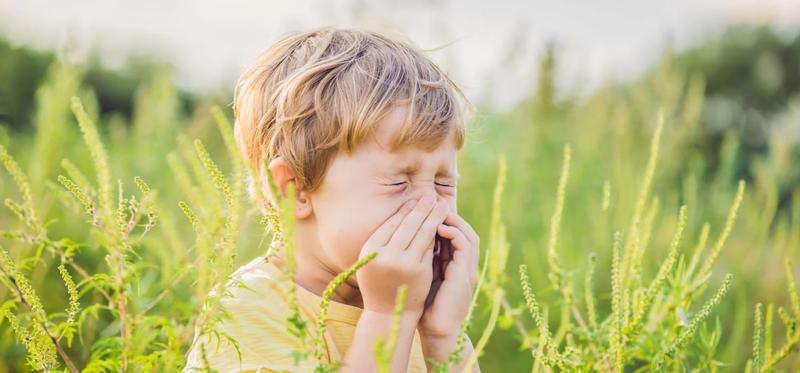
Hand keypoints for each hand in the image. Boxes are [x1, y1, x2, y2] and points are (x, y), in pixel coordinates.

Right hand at [356, 193, 449, 315]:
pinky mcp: (420, 271)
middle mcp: (385, 255)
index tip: (414, 200)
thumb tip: (403, 212)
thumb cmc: (379, 283)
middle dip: (421, 208)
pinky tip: (442, 224)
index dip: (404, 211)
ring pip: (421, 234)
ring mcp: (404, 263)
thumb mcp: (372, 261)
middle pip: (407, 225)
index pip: (391, 224)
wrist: (388, 314)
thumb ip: (382, 240)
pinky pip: (429, 247)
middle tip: (430, 196)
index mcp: (370, 250)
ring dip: (433, 217)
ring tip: (441, 205)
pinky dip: (436, 234)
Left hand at [418, 208, 479, 338]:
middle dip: (447, 214)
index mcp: (452, 264)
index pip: (451, 233)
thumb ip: (418, 260)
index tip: (422, 208)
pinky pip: (465, 245)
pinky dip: (453, 233)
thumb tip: (401, 241)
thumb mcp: (420, 277)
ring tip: (435, 210)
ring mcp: (467, 268)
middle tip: (431, 201)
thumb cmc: (423, 306)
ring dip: (453, 220)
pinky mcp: (466, 274)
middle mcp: (462, 264)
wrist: (436, 330)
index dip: (439, 219)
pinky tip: (437, 227)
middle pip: (462, 229)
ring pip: (467, 234)